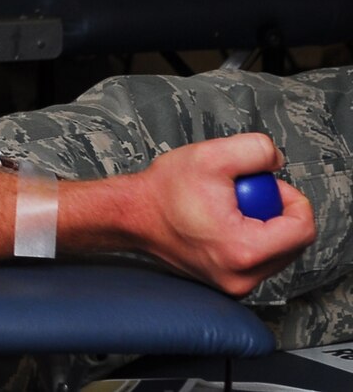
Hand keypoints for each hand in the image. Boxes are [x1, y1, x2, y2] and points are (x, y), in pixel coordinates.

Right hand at [130, 135, 314, 296]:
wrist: (131, 215)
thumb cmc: (163, 192)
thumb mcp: (211, 155)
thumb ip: (256, 149)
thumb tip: (277, 162)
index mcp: (243, 250)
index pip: (303, 229)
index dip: (292, 200)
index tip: (268, 186)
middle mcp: (242, 277)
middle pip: (293, 243)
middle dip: (276, 213)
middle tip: (243, 196)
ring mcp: (235, 285)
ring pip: (278, 253)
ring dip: (264, 226)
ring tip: (230, 210)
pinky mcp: (229, 286)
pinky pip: (260, 261)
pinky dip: (250, 239)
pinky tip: (224, 224)